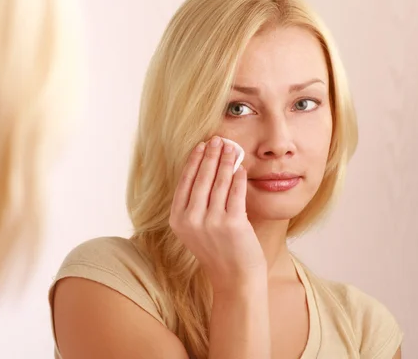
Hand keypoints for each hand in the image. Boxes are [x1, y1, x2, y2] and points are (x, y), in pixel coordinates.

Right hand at [170, 136, 266, 293]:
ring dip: (226, 161)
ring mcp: (211, 222)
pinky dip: (238, 177)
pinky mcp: (232, 224)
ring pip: (218, 182)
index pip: (185, 182)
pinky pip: (235, 193)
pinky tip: (240, 167)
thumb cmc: (217, 250)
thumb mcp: (196, 228)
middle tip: (217, 139)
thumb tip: (206, 166)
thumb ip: (196, 203)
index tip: (201, 145)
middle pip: (201, 178)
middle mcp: (191, 220)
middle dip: (210, 155)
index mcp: (177, 220)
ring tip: (231, 147)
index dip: (194, 161)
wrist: (234, 278)